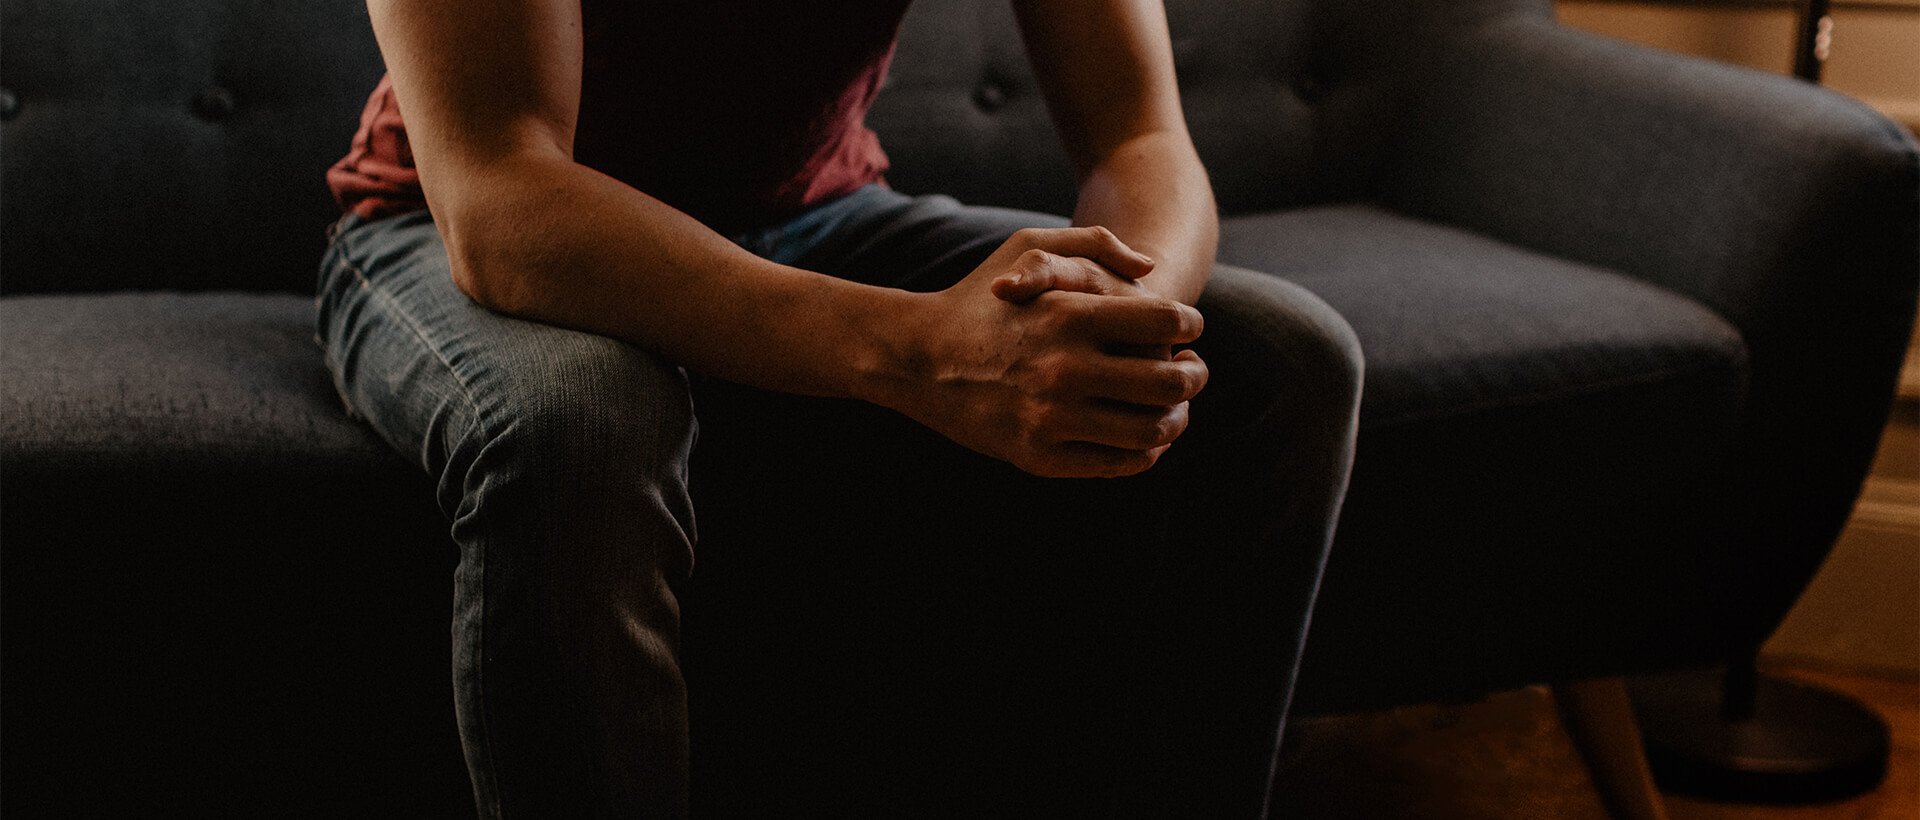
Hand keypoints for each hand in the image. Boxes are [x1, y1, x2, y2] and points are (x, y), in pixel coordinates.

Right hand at [883, 227, 1208, 477]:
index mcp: (1069, 314)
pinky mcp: (1039, 457)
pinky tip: (1145, 438)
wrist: (917, 357)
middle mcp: (1064, 369)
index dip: (1190, 326)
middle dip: (1195, 376)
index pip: (1165, 324)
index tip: (1190, 332)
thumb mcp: (1028, 245)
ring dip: (1178, 420)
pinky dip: (1145, 454)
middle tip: (1194, 372)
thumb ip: (1094, 244)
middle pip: (1169, 382)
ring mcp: (1051, 419)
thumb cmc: (979, 296)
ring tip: (1176, 409)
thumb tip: (1150, 269)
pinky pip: (1117, 463)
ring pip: (1151, 431)